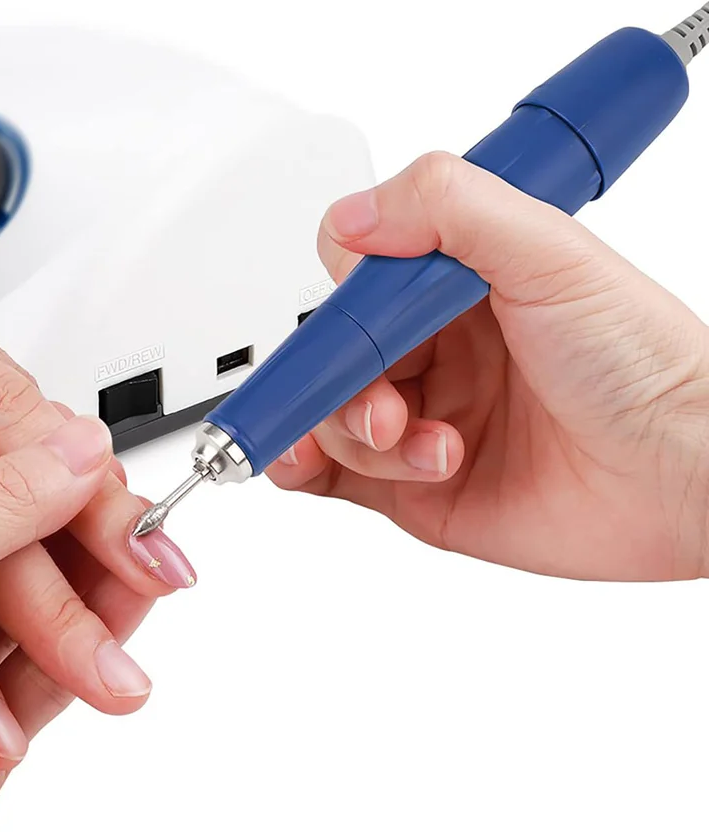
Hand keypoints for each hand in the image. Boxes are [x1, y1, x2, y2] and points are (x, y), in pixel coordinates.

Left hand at [0, 418, 137, 836]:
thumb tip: (72, 450)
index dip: (20, 477)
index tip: (85, 461)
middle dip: (73, 536)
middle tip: (134, 513)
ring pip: (27, 619)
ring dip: (93, 591)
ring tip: (148, 558)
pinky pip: (41, 678)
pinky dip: (89, 644)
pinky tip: (127, 609)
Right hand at [267, 154, 708, 580]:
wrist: (685, 479)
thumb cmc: (645, 367)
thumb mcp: (553, 255)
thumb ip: (451, 208)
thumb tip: (354, 215)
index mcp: (460, 284)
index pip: (361, 276)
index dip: (347, 303)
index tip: (362, 324)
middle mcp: (438, 349)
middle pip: (335, 351)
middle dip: (343, 381)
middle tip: (385, 406)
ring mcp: (424, 418)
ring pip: (330, 414)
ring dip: (357, 432)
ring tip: (429, 447)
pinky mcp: (414, 487)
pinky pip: (332, 474)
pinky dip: (305, 467)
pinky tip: (318, 464)